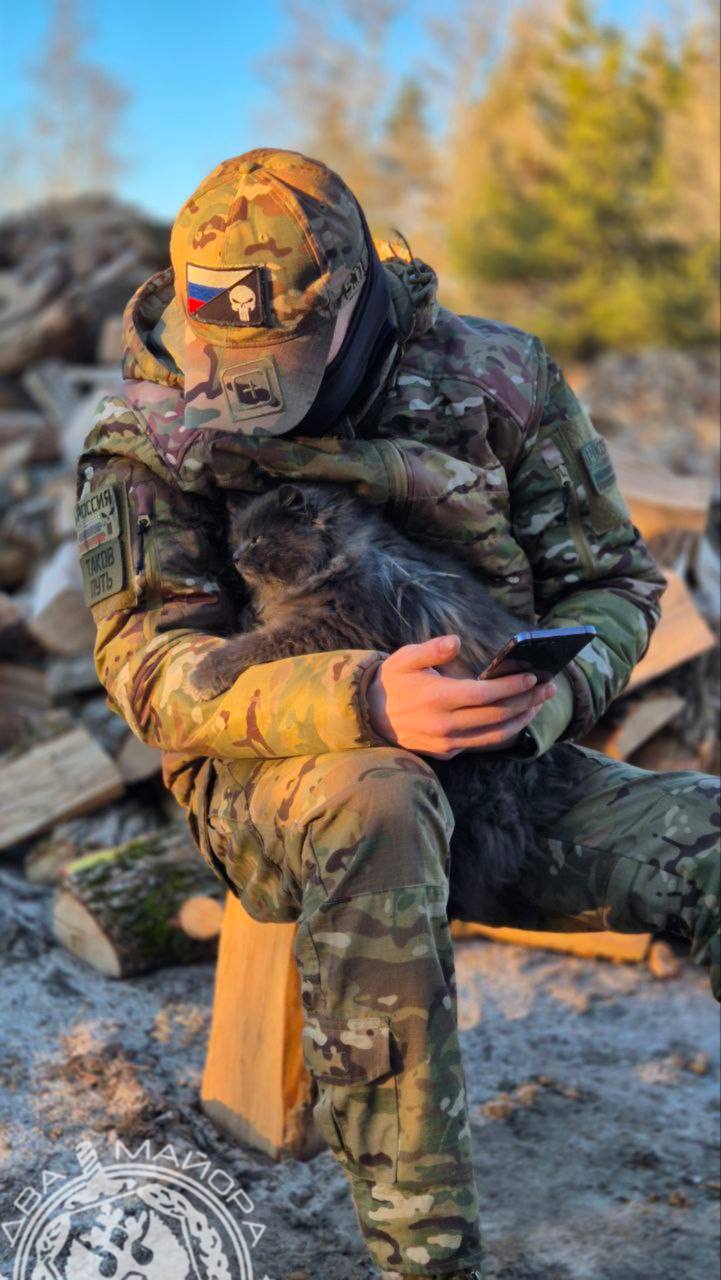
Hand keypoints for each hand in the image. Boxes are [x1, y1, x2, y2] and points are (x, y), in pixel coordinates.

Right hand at [366, 634, 556, 759]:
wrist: (369, 716)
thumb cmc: (391, 682)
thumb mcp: (404, 658)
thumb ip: (431, 650)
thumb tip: (455, 642)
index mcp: (437, 698)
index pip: (484, 694)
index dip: (511, 687)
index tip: (532, 677)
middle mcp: (445, 724)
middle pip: (497, 716)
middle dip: (527, 702)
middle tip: (548, 688)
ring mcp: (447, 742)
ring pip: (495, 735)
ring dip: (521, 720)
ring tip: (538, 704)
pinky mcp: (447, 752)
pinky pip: (483, 744)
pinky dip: (505, 732)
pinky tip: (517, 718)